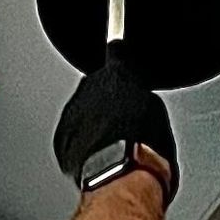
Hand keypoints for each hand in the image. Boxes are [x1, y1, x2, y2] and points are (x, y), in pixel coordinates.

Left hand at [54, 41, 178, 198]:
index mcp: (117, 76)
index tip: (116, 43)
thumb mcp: (158, 114)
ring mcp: (72, 115)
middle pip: (96, 89)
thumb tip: (140, 100)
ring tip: (117, 148)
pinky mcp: (61, 141)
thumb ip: (143, 98)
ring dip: (95, 127)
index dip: (118, 52)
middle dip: (107, 104)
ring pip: (83, 115)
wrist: (122, 177)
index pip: (117, 52)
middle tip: (126, 127)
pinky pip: (72, 138)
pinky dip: (84, 147)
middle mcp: (88, 90)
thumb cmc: (144, 149)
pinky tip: (103, 159)